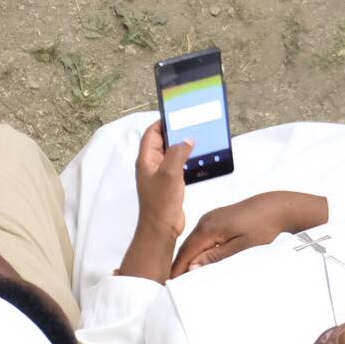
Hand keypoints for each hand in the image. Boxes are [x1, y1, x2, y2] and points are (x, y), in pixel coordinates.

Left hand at [135, 120, 192, 239]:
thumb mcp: (170, 173)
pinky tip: (199, 158)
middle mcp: (151, 165)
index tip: (178, 115)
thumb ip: (177, 153)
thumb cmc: (161, 201)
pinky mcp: (169, 183)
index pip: (151, 133)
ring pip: (171, 153)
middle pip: (162, 141)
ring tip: (199, 138)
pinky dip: (186, 159)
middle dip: (175, 132)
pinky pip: (177, 165)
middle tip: (192, 125)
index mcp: (146, 160)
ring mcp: (160, 174)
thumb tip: (186, 139)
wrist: (161, 228)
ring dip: (182, 146)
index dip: (163, 123)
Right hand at [171, 191, 326, 276]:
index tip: (171, 283)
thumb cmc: (263, 226)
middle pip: (187, 247)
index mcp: (207, 228)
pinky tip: (202, 259)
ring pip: (195, 242)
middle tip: (176, 283)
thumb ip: (215, 257)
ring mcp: (211, 218)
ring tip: (187, 275)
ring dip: (190, 257)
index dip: (177, 268)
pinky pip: (203, 237)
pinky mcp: (218, 219)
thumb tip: (193, 267)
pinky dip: (199, 249)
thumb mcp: (241, 247)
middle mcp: (205, 221)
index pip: (185, 253)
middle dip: (181, 264)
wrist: (277, 207)